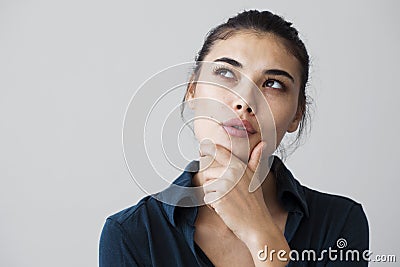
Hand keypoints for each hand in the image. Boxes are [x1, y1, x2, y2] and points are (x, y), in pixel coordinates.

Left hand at [199, 142, 289, 265]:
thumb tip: (262, 144)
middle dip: (212, 185)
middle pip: (207, 172)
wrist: (257, 225)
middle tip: (226, 194)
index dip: (207, 148)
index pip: (218, 151)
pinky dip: (212, 206)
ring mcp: (225, 184)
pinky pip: (206, 198)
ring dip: (212, 195)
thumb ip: (255, 160)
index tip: (201, 148)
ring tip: (227, 201)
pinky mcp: (219, 197)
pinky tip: (225, 208)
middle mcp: (231, 172)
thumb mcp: (255, 178)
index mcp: (238, 166)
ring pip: (205, 186)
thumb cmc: (255, 203)